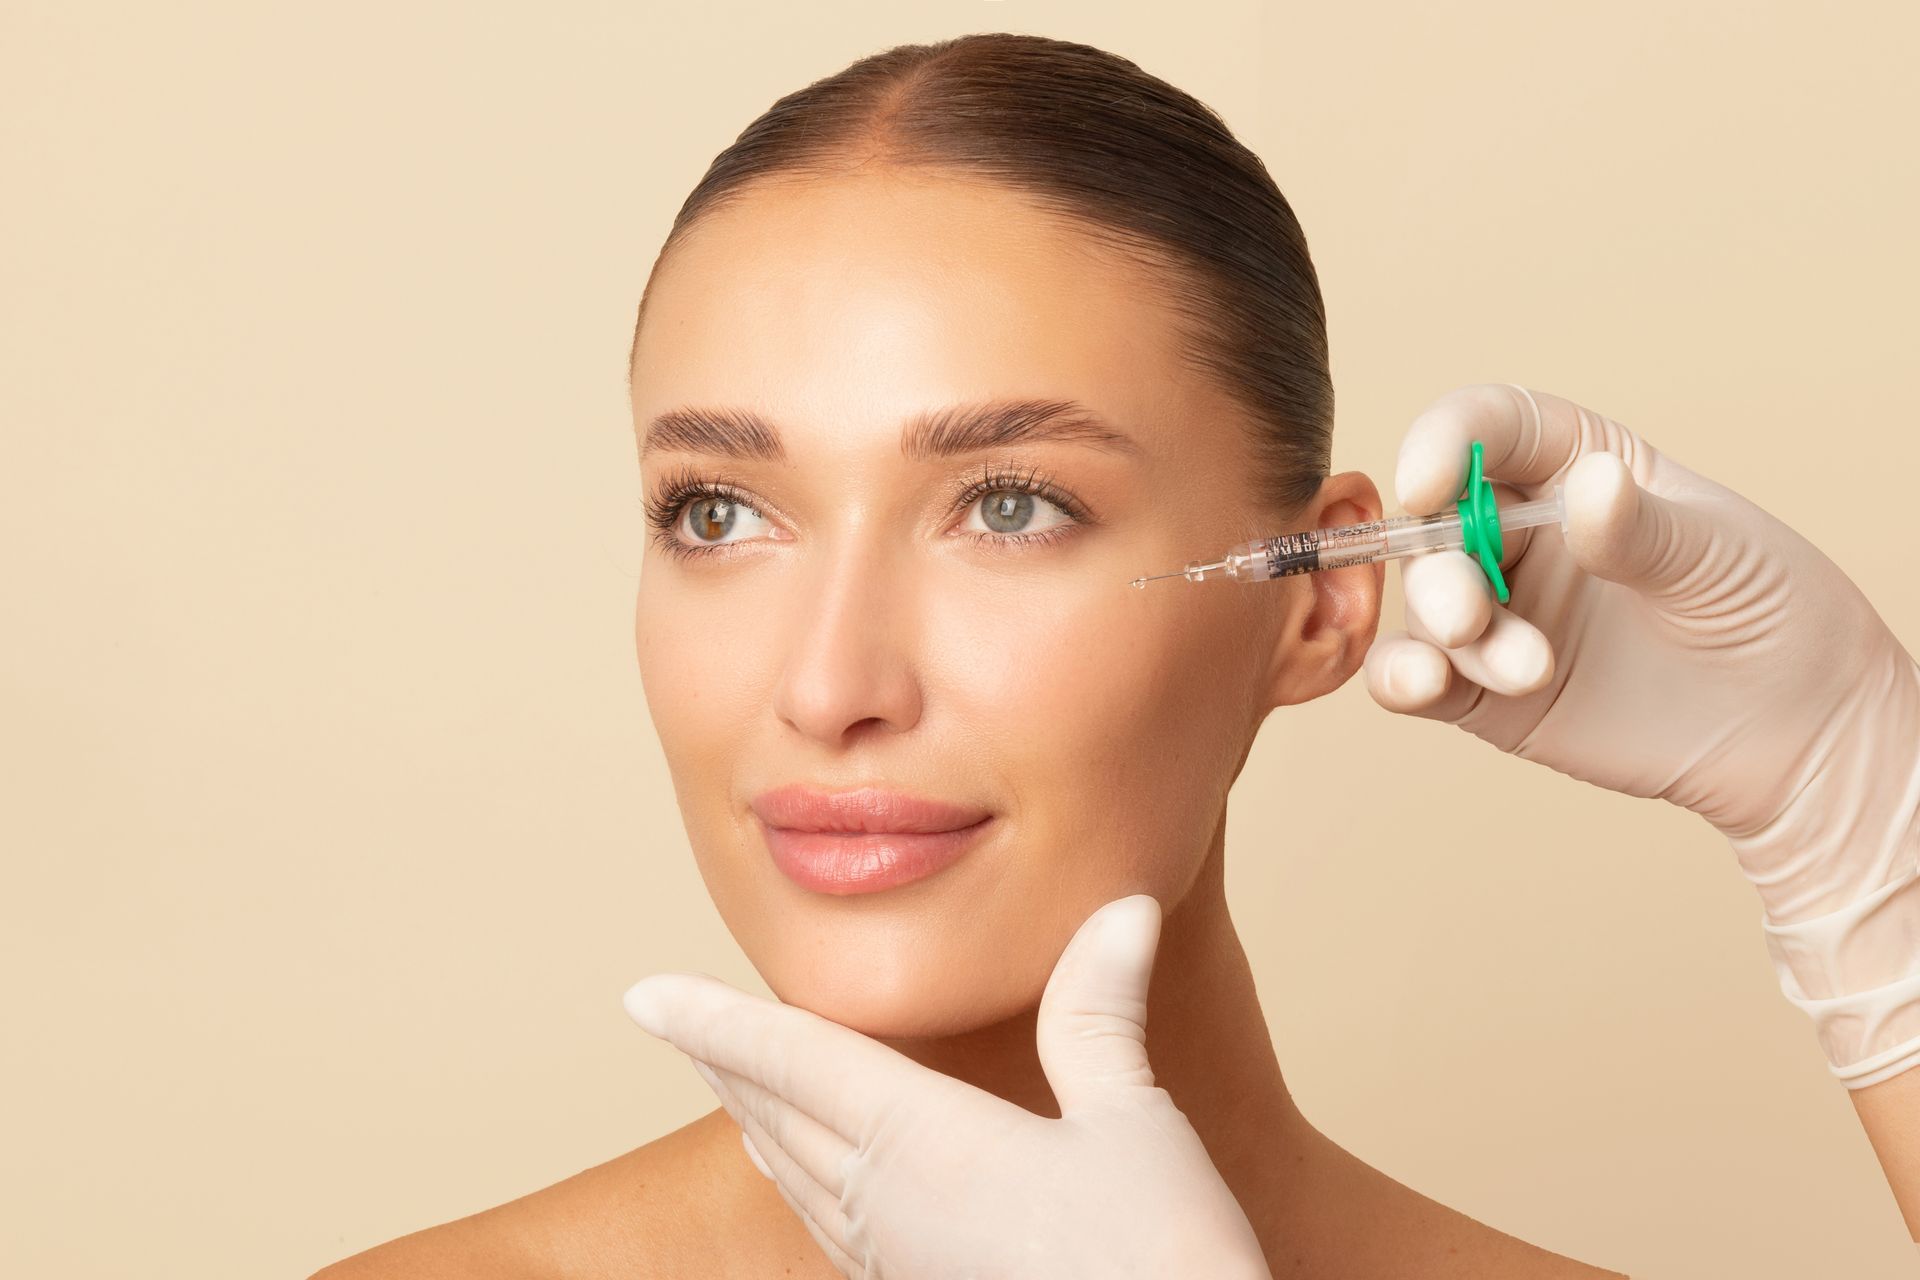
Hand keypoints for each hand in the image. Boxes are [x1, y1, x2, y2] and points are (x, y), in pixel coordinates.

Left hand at [623, 895, 1271, 1279]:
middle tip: (669, 1021)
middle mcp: (888, 1204)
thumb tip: (1123, 908)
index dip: (713, 1020)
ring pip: (797, 1180)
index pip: (792, 1060)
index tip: (641, 995)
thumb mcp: (1131, 1123)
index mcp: (921, 1143)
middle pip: (777, 1117)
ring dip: (755, 1122)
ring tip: (727, 1093)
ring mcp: (900, 1262)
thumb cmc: (1159, 1259)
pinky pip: (832, 1230)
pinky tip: (813, 1190)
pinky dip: (800, 1188)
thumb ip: (1099, 1015)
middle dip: (722, 1062)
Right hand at [1363, 383, 1918, 927]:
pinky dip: (1402, 678)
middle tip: (1469, 615)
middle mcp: (1520, 532)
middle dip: (1437, 565)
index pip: (1488, 429)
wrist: (1799, 735)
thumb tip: (1590, 486)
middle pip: (1436, 522)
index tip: (1426, 482)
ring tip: (1527, 670)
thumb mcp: (1719, 558)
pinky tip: (1421, 686)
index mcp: (1575, 467)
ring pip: (1425, 602)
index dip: (1443, 442)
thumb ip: (1641, 530)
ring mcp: (1500, 612)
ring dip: (1447, 632)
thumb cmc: (1772, 615)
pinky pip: (1417, 675)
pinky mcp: (1486, 691)